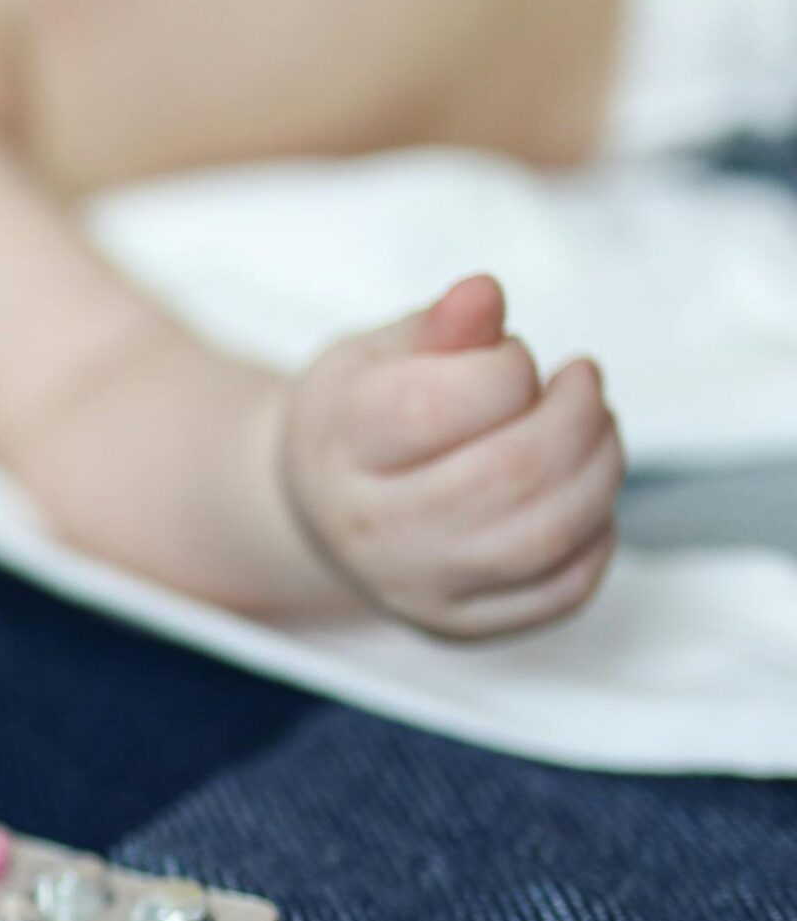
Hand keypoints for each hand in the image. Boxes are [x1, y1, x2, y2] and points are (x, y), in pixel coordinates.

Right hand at [281, 276, 623, 638]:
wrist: (319, 510)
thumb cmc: (360, 420)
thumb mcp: (378, 356)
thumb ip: (436, 327)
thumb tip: (483, 295)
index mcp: (342, 446)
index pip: (443, 408)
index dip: (507, 367)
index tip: (511, 358)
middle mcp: (370, 529)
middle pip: (510, 474)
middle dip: (577, 415)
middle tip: (581, 385)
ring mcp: (416, 587)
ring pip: (545, 536)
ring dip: (600, 469)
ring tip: (594, 432)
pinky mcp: (461, 625)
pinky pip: (563, 591)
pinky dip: (597, 536)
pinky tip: (580, 498)